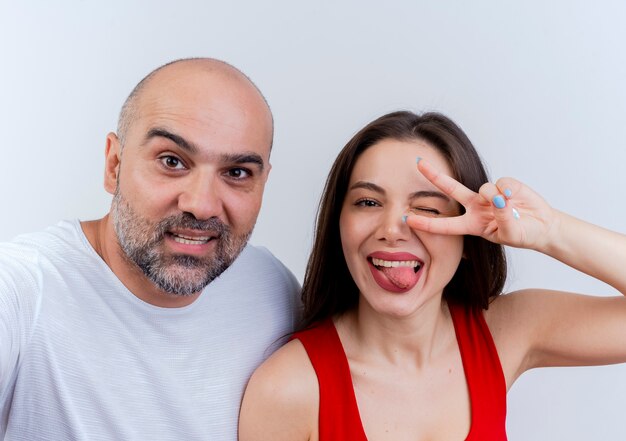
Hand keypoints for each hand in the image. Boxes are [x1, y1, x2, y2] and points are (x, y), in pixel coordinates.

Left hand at [405, 158, 558, 250]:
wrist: (543, 227)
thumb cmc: (523, 234)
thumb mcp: (509, 234)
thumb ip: (503, 218)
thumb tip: (499, 199)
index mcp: (471, 224)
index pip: (444, 225)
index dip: (426, 223)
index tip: (407, 219)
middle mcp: (476, 207)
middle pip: (450, 189)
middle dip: (434, 175)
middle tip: (417, 162)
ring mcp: (490, 195)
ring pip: (484, 188)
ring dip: (496, 199)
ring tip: (510, 209)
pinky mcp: (506, 185)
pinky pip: (502, 184)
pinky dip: (510, 191)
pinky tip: (517, 199)